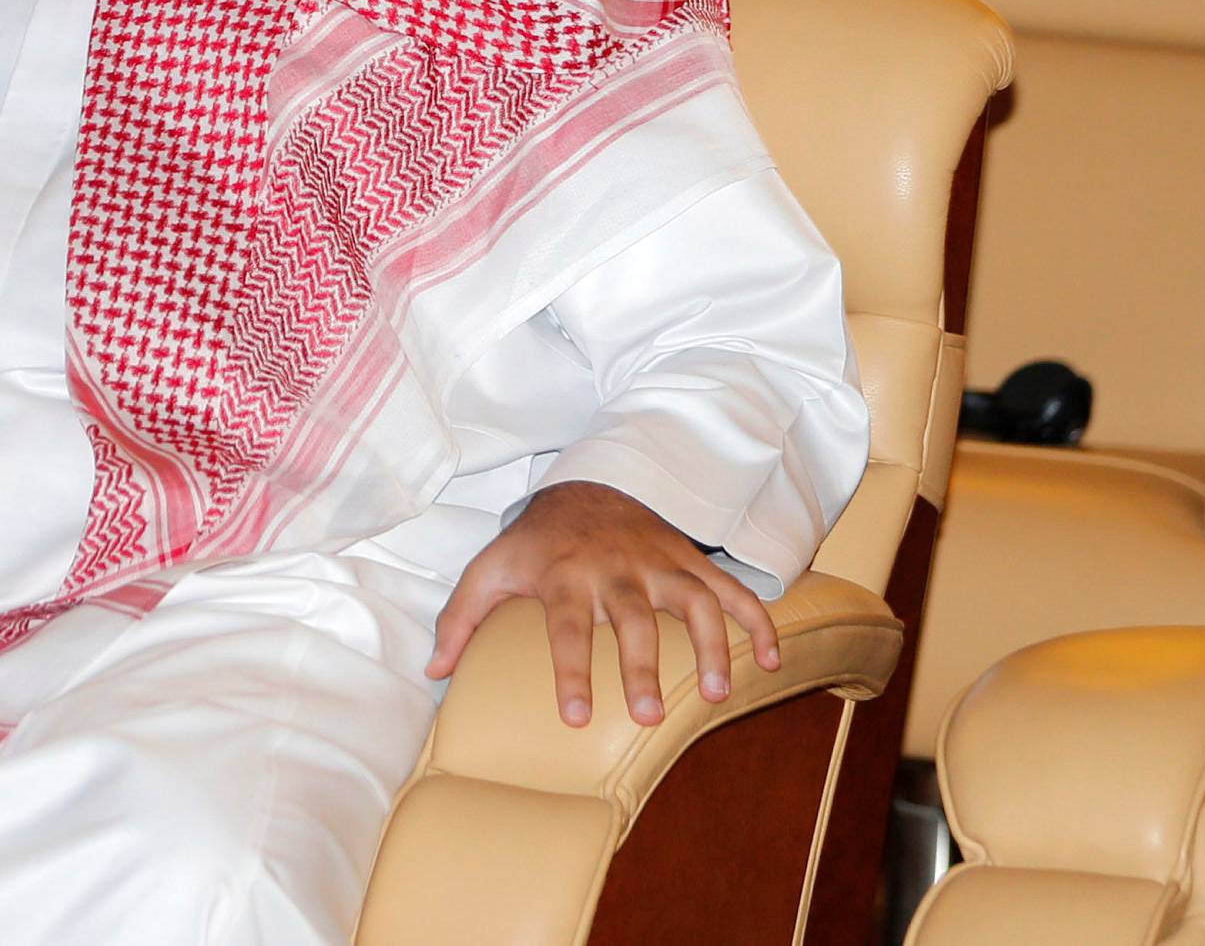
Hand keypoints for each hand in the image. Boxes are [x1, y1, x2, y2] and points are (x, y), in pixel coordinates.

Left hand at [426, 480, 779, 726]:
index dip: (572, 670)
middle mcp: (615, 568)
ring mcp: (657, 563)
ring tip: (715, 692)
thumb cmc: (535, 543)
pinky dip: (756, 620)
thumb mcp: (490, 568)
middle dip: (643, 664)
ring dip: (709, 643)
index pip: (567, 626)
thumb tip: (434, 671)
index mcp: (565, 575)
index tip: (578, 717)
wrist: (585, 486)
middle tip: (651, 714)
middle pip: (633, 617)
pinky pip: (729, 588)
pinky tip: (770, 660)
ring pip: (691, 599)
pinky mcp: (686, 561)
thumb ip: (460, 618)